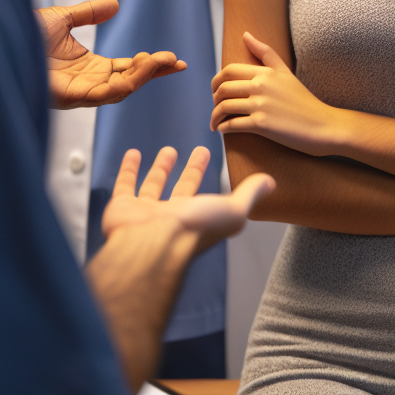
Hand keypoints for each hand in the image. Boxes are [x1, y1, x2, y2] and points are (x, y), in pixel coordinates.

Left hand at [36, 0, 185, 109]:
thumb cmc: (18, 33)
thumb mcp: (63, 18)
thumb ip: (90, 13)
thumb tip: (115, 5)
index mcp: (88, 69)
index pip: (128, 70)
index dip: (152, 65)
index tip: (173, 59)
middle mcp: (85, 83)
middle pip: (129, 83)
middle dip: (154, 73)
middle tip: (174, 62)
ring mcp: (76, 92)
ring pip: (120, 91)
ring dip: (144, 77)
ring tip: (161, 61)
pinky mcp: (66, 96)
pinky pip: (102, 94)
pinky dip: (124, 82)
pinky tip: (139, 67)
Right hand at [87, 146, 272, 393]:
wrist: (153, 244)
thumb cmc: (194, 231)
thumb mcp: (232, 211)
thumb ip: (249, 195)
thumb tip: (272, 182)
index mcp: (195, 217)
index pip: (201, 191)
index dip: (203, 171)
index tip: (206, 152)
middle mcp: (171, 216)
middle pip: (181, 189)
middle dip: (189, 170)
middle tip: (195, 151)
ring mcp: (145, 214)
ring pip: (153, 187)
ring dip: (160, 169)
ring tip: (167, 150)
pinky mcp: (122, 210)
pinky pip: (125, 186)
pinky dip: (128, 170)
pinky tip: (132, 153)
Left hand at [210, 31, 340, 153]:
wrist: (322, 125)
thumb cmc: (304, 100)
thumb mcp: (285, 72)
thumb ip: (265, 52)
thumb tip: (245, 34)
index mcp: (266, 72)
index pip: (229, 70)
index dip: (216, 81)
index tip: (215, 91)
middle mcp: (261, 85)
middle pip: (223, 88)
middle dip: (214, 99)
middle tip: (216, 108)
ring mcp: (261, 105)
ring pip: (224, 107)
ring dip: (215, 117)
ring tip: (216, 123)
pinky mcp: (261, 124)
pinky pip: (232, 124)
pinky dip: (223, 128)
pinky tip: (223, 130)